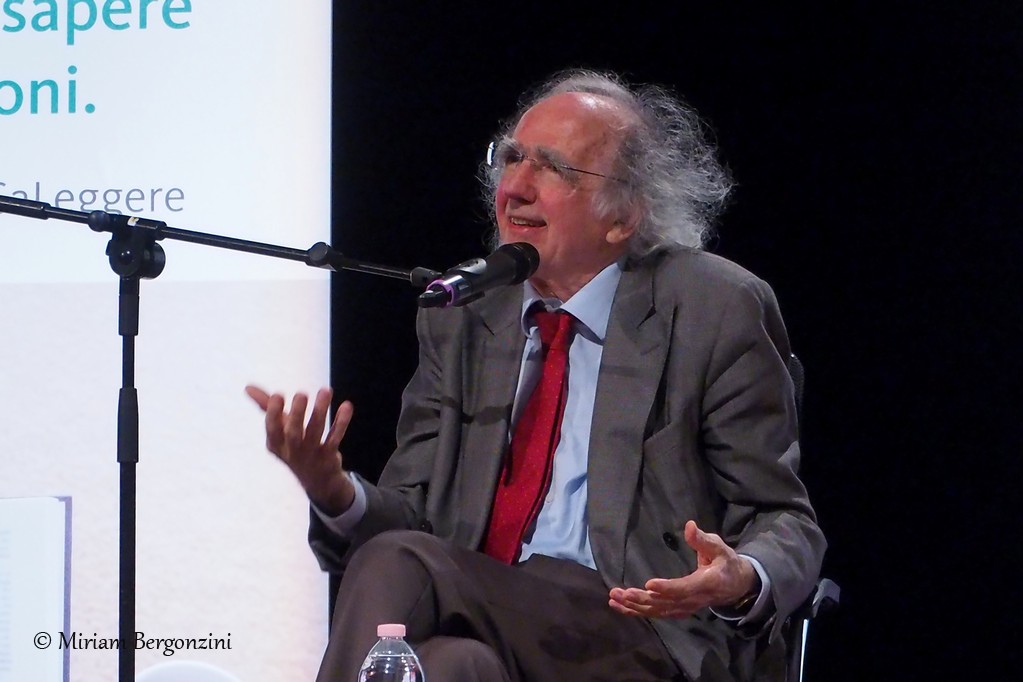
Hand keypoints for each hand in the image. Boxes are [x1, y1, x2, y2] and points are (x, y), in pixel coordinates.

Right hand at [245, 385, 355, 514]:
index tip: (277, 394)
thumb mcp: (279, 430)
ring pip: (316, 432)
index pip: (272, 430)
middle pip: (294, 433)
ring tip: (325, 391)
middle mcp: (293, 450)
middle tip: (301, 394)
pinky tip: (346, 406)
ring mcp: (312, 454)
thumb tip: (247, 387)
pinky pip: (335, 438)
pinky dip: (341, 422)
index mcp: (276, 444)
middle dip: (296, 414)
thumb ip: (266, 407)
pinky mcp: (329, 455)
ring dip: (320, 411)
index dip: (273, 413)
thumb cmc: (294, 446)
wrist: (317, 480)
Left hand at [608, 520, 757, 618]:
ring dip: (634, 606)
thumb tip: (689, 525)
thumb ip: (703, 540)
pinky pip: (656, 613)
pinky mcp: (677, 610)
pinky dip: (637, 611)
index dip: (667, 588)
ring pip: (657, 611)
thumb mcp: (719, 547)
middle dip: (642, 599)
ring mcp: (684, 608)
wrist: (735, 586)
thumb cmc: (726, 562)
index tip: (648, 584)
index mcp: (705, 584)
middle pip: (666, 603)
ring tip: (614, 597)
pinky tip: (620, 606)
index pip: (684, 588)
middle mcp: (693, 600)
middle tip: (622, 592)